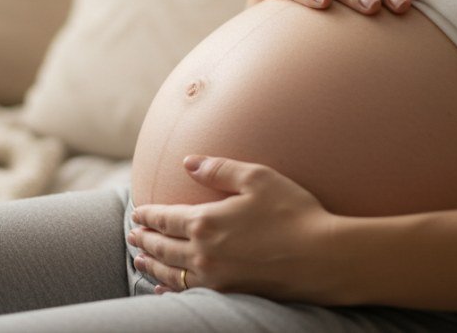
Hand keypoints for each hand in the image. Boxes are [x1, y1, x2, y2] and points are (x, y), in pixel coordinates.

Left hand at [127, 155, 347, 303]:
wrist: (323, 258)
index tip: (137, 212)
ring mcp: (214, 277)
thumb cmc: (293, 213)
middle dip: (145, 239)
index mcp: (205, 221)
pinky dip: (170, 290)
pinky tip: (163, 290)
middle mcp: (203, 252)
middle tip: (132, 234)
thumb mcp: (257, 178)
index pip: (165, 218)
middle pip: (162, 247)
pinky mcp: (229, 294)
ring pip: (171, 272)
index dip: (148, 215)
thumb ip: (219, 169)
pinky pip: (188, 293)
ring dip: (151, 265)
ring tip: (139, 259)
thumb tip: (188, 162)